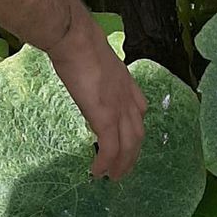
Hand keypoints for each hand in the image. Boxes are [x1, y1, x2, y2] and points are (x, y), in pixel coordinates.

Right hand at [46, 11, 147, 179]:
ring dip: (123, 164)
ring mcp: (119, 108)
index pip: (140, 109)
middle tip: (123, 169)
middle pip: (138, 133)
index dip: (135, 127)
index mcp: (126, 83)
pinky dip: (107, 163)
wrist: (76, 38)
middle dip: (133, 154)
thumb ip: (95, 71)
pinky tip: (98, 172)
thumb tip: (81, 69)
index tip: (129, 138)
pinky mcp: (106, 117)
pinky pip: (111, 148)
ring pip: (129, 145)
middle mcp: (128, 98)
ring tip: (114, 177)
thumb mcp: (94, 58)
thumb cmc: (78, 42)